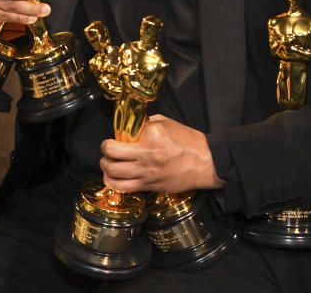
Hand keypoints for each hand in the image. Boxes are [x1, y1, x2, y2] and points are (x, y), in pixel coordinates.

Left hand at [99, 115, 225, 192]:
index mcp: (152, 136)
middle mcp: (146, 155)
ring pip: (113, 173)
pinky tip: (113, 177)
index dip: (116, 135)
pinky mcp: (149, 186)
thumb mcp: (167, 123)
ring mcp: (147, 173)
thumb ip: (146, 124)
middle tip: (107, 150)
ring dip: (105, 167)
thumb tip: (131, 128)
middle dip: (104, 152)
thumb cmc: (189, 141)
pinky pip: (123, 187)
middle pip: (111, 155)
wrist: (206, 163)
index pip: (123, 134)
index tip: (118, 136)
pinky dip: (113, 182)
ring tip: (108, 163)